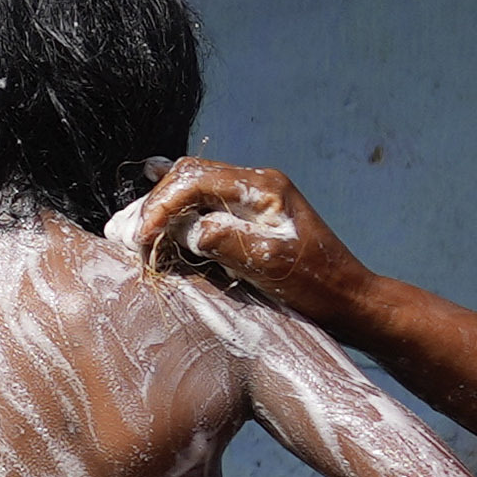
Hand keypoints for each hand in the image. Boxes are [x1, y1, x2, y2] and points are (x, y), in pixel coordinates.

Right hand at [121, 158, 364, 324]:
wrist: (349, 300)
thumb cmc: (316, 286)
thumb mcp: (271, 264)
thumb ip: (228, 239)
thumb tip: (186, 228)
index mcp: (264, 186)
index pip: (196, 179)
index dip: (161, 204)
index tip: (140, 235)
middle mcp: (258, 183)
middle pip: (191, 176)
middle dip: (155, 203)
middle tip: (126, 235)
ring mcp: (255, 198)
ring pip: (195, 185)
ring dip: (162, 205)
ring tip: (132, 228)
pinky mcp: (252, 215)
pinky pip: (206, 199)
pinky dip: (178, 201)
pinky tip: (156, 194)